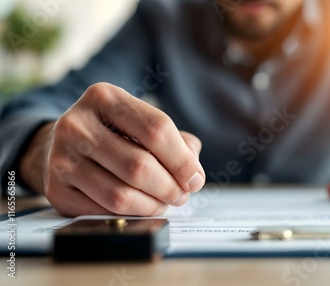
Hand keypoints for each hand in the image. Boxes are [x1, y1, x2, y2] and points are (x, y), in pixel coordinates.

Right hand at [20, 82, 204, 216]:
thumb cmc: (114, 134)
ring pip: (121, 195)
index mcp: (104, 98)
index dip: (183, 160)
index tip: (195, 179)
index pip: (156, 129)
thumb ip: (178, 142)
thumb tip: (193, 174)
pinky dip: (130, 215)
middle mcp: (77, 124)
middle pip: (139, 166)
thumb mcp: (142, 122)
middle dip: (170, 187)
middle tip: (181, 195)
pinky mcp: (56, 190)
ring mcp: (62, 158)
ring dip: (153, 205)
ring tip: (163, 201)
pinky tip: (139, 206)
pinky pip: (104, 212)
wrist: (61, 145)